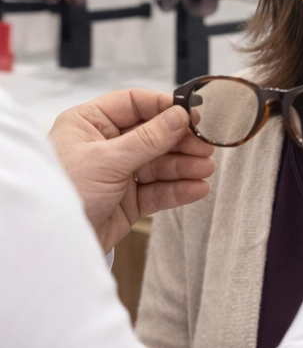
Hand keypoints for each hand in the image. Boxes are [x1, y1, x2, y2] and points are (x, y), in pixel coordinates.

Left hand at [48, 88, 214, 252]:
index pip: (133, 104)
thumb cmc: (62, 194)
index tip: (191, 114)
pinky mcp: (127, 201)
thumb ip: (146, 140)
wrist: (52, 243)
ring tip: (205, 169)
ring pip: (159, 164)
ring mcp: (117, 174)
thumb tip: (177, 118)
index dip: (164, 108)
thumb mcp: (106, 160)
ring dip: (184, 166)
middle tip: (204, 146)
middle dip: (180, 142)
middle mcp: (104, 145)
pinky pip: (158, 190)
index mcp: (89, 123)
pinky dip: (178, 189)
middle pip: (152, 135)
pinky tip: (197, 188)